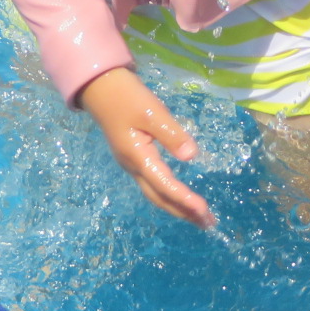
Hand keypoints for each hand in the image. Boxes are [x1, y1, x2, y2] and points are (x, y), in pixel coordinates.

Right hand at [77, 66, 214, 227]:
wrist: (101, 87)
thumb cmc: (127, 97)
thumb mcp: (152, 112)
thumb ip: (171, 134)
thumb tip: (191, 156)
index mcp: (137, 157)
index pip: (165, 186)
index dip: (184, 199)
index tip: (204, 210)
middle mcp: (133, 166)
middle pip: (159, 197)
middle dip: (183, 212)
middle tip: (207, 223)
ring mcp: (131, 163)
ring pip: (155, 193)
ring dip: (176, 206)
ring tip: (198, 216)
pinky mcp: (134, 157)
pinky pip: (153, 183)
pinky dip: (168, 194)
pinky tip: (179, 195)